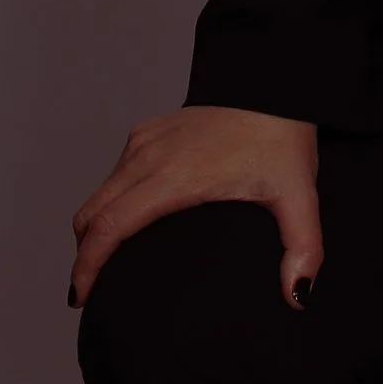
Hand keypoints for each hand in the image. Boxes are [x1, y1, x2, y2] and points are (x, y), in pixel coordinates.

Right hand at [68, 104, 320, 312]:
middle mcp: (149, 157)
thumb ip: (302, 249)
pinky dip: (108, 202)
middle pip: (91, 214)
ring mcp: (144, 141)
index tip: (81, 295)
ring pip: (99, 193)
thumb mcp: (298, 197)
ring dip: (94, 228)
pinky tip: (127, 221)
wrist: (275, 87)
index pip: (110, 226)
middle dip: (82, 256)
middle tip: (86, 291)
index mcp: (174, 177)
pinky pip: (114, 173)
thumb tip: (297, 296)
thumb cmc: (282, 140)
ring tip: (104, 262)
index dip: (88, 265)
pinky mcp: (147, 132)